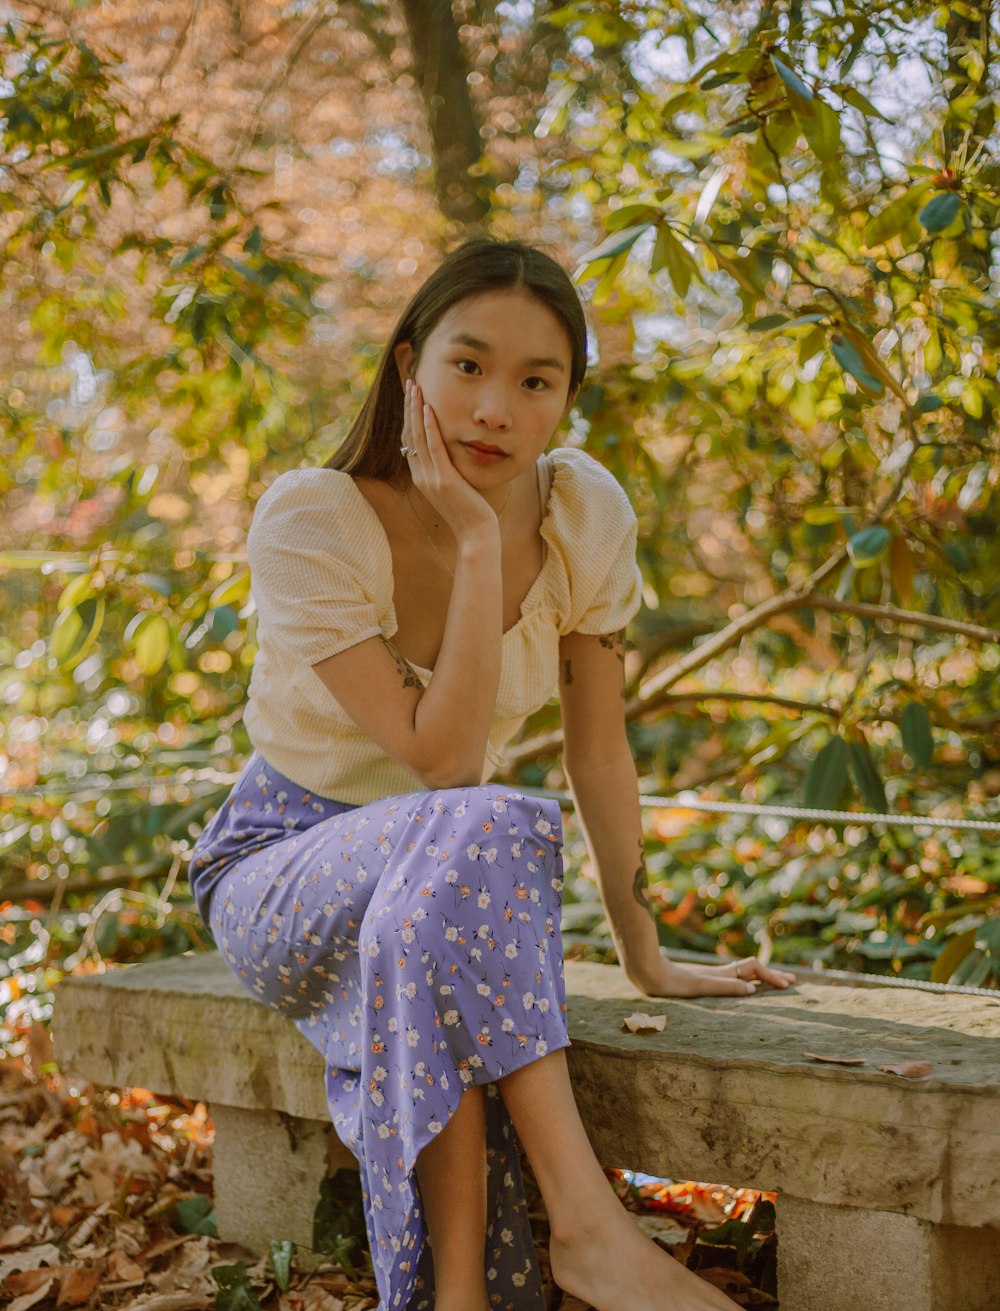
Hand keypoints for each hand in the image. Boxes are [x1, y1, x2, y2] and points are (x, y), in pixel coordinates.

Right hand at [401, 379, 499, 543]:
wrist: (475, 534)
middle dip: (409, 406)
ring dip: (416, 410)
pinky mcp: (444, 480)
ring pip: (418, 437)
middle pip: (410, 434)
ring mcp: (430, 478)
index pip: (410, 440)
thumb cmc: (470, 511)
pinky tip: (429, 409)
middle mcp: (421, 476)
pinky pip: (434, 448)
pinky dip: (430, 427)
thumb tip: (447, 451)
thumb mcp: (454, 486)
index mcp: (421, 476)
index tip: (411, 394)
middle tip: (410, 382)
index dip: (409, 415)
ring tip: (415, 387)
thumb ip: (446, 468)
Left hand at [629, 953, 796, 998]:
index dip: (772, 976)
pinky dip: (744, 981)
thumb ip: (726, 986)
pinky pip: (730, 979)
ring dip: (760, 977)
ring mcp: (710, 976)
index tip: (788, 985)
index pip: (754, 969)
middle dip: (771, 975)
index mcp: (722, 974)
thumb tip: (754, 988)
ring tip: (774, 983)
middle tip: (791, 981)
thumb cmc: (672, 982)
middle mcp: (719, 973)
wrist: (647, 972)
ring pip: (742, 974)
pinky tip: (742, 987)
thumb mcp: (701, 986)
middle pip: (752, 970)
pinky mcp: (700, 980)